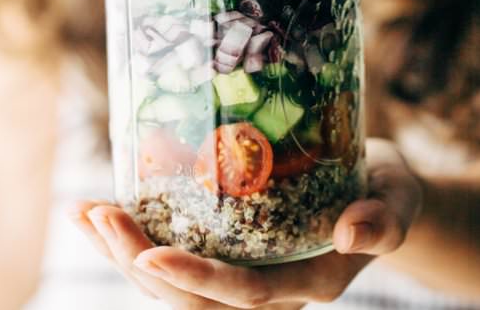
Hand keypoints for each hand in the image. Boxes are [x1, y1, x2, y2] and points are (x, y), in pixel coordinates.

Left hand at [69, 138, 421, 308]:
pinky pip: (174, 243)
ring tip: (84, 210)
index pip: (242, 294)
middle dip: (137, 259)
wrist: (372, 184)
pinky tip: (103, 205)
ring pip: (171, 275)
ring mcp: (241, 261)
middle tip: (99, 215)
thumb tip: (351, 231)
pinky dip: (135, 227)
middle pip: (191, 292)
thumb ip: (383, 220)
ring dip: (122, 246)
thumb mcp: (396, 200)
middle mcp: (265, 281)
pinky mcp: (227, 238)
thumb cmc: (385, 192)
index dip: (196, 280)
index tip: (148, 255)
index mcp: (304, 280)